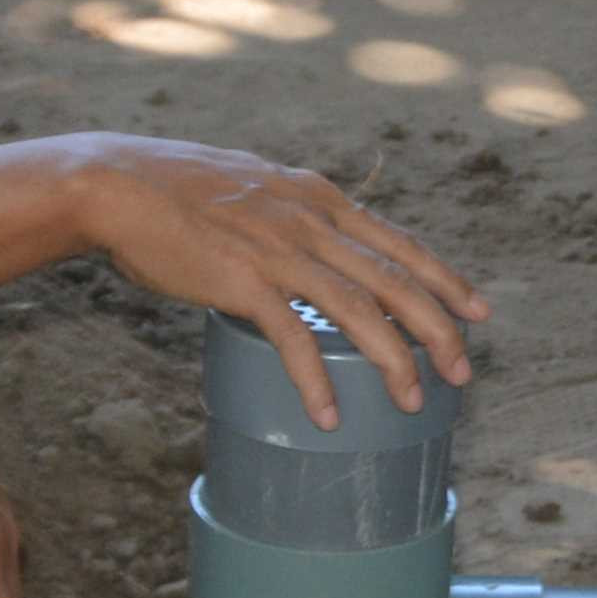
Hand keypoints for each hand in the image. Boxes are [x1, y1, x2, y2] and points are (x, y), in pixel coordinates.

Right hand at [63, 137, 487, 427]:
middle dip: (438, 329)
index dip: (444, 279)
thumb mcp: (255, 186)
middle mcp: (311, 221)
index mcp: (319, 198)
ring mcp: (281, 250)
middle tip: (463, 371)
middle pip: (395, 281)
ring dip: (393, 360)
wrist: (118, 184)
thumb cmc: (177, 190)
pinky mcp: (244, 281)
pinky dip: (316, 380)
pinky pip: (294, 338)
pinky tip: (328, 414)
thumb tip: (312, 245)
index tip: (478, 310)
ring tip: (413, 400)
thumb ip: (291, 213)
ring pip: (359, 311)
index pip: (399, 243)